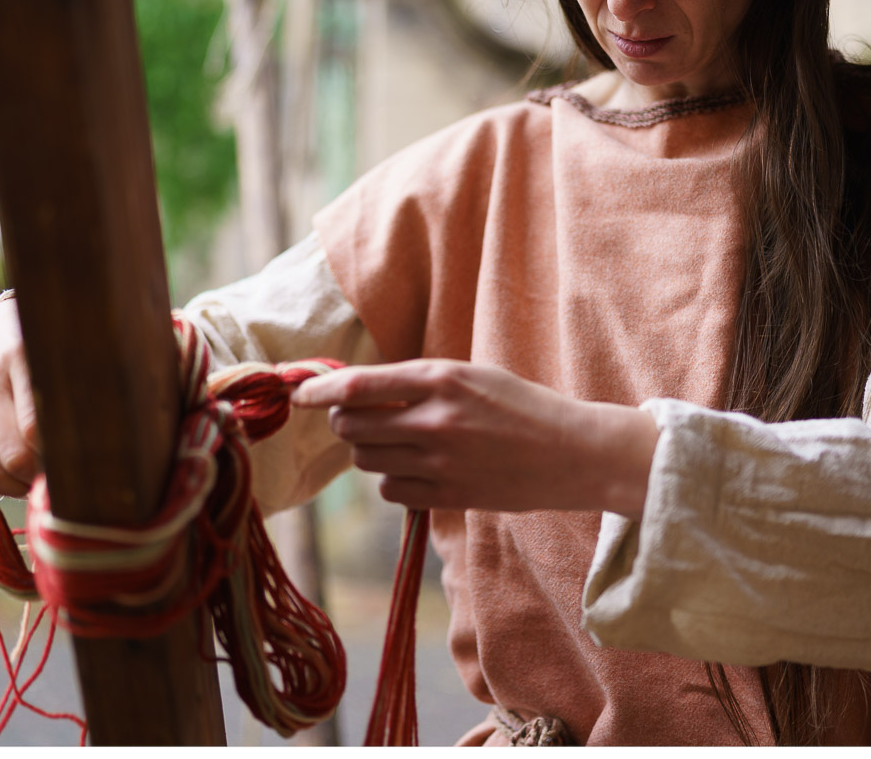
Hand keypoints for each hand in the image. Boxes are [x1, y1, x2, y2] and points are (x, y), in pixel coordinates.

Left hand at [291, 359, 657, 514]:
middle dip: (346, 420)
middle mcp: (434, 420)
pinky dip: (394, 479)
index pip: (357, 386)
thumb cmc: (519, 405)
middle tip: (362, 416)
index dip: (319, 391)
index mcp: (440, 379)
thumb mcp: (470, 375)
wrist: (571, 452)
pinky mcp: (447, 495)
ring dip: (371, 449)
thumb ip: (416, 381)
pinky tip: (419, 467)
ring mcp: (440, 462)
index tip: (299, 394)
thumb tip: (353, 390)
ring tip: (401, 440)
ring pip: (367, 459)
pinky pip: (391, 490)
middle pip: (352, 425)